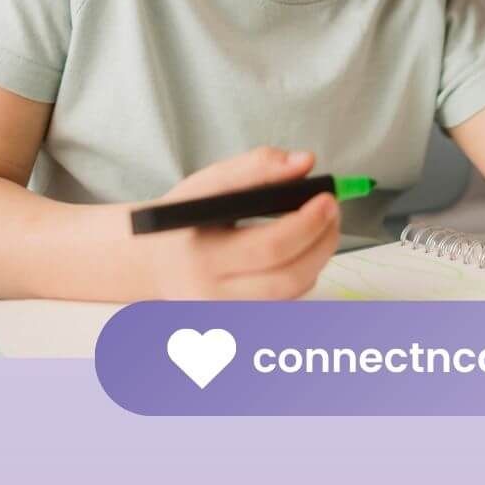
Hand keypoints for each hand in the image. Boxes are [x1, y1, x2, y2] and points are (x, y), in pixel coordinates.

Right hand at [132, 146, 341, 299]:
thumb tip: (306, 161)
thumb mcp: (207, 185)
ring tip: (322, 224)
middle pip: (288, 278)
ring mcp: (228, 315)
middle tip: (333, 210)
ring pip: (292, 293)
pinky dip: (303, 272)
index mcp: (202, 256)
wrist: (151, 263)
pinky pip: (286, 301)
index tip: (327, 198)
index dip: (306, 224)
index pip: (268, 247)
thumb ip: (255, 167)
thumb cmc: (182, 222)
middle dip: (322, 242)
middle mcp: (213, 295)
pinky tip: (303, 248)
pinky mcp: (241, 322)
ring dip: (318, 257)